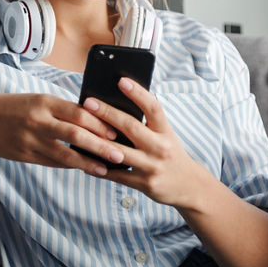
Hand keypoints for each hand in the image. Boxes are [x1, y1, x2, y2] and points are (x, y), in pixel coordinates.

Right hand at [0, 93, 125, 175]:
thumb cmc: (16, 106)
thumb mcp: (40, 100)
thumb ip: (64, 111)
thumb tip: (94, 121)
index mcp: (46, 102)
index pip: (79, 113)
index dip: (100, 124)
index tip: (116, 132)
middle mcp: (39, 121)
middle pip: (76, 134)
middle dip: (100, 146)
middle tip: (120, 154)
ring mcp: (31, 140)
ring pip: (65, 154)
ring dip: (88, 163)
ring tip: (105, 169)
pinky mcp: (25, 155)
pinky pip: (52, 163)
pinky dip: (70, 165)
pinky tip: (84, 169)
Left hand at [82, 78, 214, 207]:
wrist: (188, 185)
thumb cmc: (170, 154)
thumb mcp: (166, 135)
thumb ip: (147, 123)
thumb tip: (117, 104)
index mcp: (166, 131)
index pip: (153, 107)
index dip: (138, 93)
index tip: (121, 80)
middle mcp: (160, 147)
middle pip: (131, 127)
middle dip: (107, 113)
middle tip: (88, 102)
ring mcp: (152, 166)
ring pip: (119, 152)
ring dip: (97, 141)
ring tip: (79, 130)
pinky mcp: (144, 184)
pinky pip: (117, 175)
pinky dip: (99, 168)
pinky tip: (83, 159)